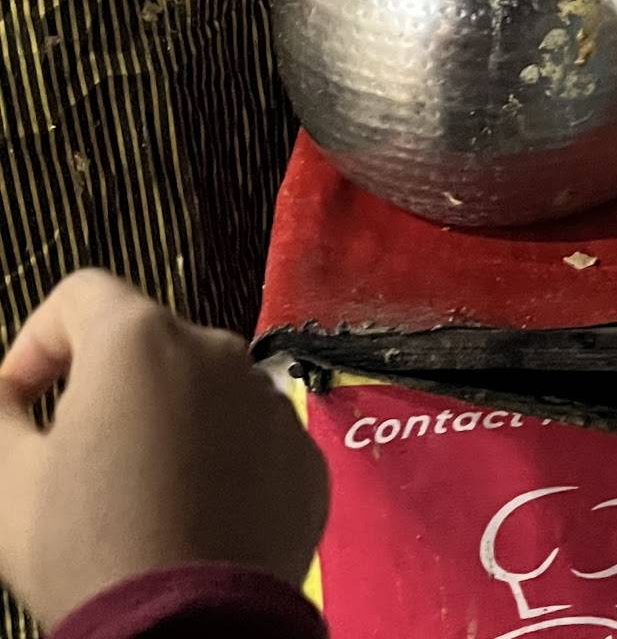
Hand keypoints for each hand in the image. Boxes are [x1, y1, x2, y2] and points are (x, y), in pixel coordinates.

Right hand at [0, 271, 328, 631]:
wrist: (189, 632)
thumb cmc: (89, 552)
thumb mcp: (12, 484)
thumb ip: (3, 415)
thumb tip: (9, 395)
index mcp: (138, 340)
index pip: (82, 294)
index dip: (40, 338)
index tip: (21, 398)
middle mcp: (215, 351)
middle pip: (150, 345)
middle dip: (110, 386)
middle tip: (79, 457)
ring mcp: (268, 400)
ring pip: (206, 391)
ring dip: (171, 422)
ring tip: (142, 497)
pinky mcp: (304, 454)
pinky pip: (252, 439)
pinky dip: (223, 463)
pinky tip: (196, 518)